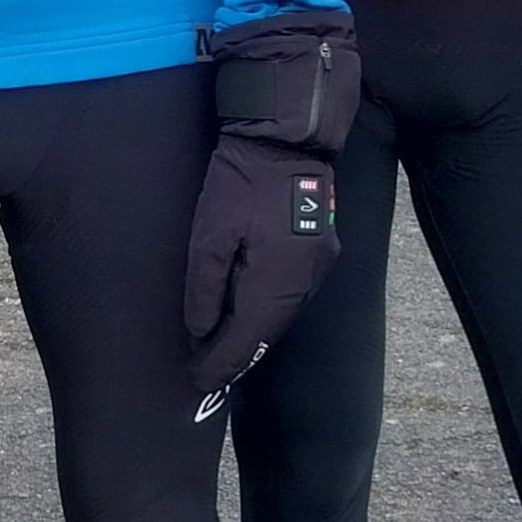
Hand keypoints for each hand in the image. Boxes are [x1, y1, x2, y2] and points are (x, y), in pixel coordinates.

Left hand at [183, 132, 341, 397]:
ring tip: (220, 345)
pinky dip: (266, 308)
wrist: (287, 138)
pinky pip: (291, 294)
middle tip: (205, 369)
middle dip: (237, 352)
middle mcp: (304, 282)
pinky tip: (245, 310)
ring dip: (252, 331)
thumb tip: (200, 331)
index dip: (223, 363)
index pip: (248, 339)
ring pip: (281, 314)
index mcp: (276, 280)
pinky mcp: (322, 254)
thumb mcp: (209, 233)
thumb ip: (203, 287)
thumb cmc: (241, 181)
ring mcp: (319, 269)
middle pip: (268, 331)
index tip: (200, 383)